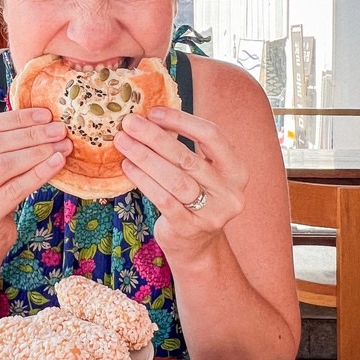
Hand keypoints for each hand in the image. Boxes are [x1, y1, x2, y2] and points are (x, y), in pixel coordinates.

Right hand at [0, 108, 71, 254]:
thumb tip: (42, 119)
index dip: (15, 119)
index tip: (45, 115)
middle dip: (30, 134)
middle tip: (58, 130)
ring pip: (2, 166)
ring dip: (37, 153)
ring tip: (61, 147)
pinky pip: (13, 190)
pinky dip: (38, 174)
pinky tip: (56, 165)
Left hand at [113, 107, 248, 254]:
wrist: (196, 247)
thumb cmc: (194, 200)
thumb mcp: (202, 174)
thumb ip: (188, 149)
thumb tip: (150, 117)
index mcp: (236, 170)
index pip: (211, 135)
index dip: (181, 121)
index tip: (153, 112)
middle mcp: (230, 191)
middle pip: (188, 158)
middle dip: (155, 137)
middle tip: (129, 123)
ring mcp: (212, 212)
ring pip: (175, 179)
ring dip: (145, 157)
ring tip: (123, 142)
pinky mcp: (190, 228)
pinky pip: (164, 200)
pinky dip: (144, 180)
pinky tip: (128, 167)